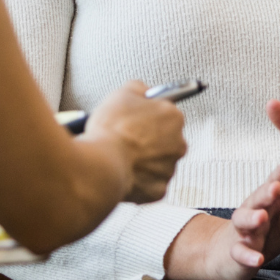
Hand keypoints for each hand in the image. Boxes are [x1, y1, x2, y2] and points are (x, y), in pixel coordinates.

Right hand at [82, 80, 186, 202]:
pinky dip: (138, 180)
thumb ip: (140, 89)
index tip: (135, 120)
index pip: (166, 114)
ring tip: (121, 156)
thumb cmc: (111, 128)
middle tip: (126, 139)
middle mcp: (178, 144)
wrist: (101, 164)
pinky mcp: (158, 190)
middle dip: (149, 140)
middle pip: (165, 140)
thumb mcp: (123, 93)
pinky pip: (149, 184)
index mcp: (174, 118)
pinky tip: (123, 171)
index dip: (147, 116)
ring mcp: (169, 169)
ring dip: (143, 161)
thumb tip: (144, 91)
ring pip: (158, 163)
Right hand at [162, 158, 279, 279]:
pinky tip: (258, 259)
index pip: (276, 183)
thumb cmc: (267, 229)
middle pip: (258, 198)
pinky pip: (241, 253)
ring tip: (261, 217)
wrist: (234, 254)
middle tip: (276, 186)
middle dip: (266, 192)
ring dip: (252, 218)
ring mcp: (243, 231)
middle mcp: (254, 210)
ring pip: (244, 221)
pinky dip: (248, 256)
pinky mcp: (237, 252)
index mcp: (269, 200)